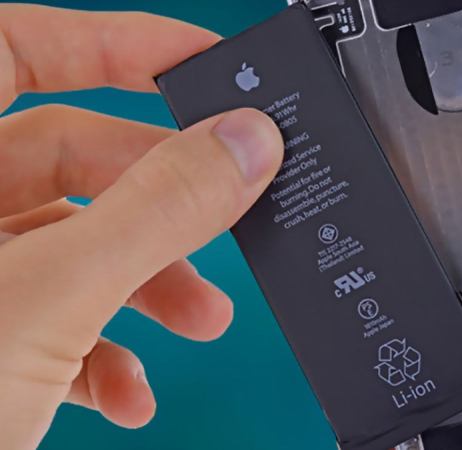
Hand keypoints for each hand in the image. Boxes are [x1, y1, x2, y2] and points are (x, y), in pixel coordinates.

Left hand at [0, 5, 282, 448]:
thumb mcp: (49, 296)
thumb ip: (158, 211)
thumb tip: (242, 145)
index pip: (21, 46)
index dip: (119, 42)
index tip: (203, 65)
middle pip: (73, 159)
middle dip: (164, 205)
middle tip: (232, 216)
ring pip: (75, 244)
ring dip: (151, 285)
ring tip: (201, 320)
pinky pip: (56, 316)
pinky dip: (105, 350)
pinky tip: (127, 390)